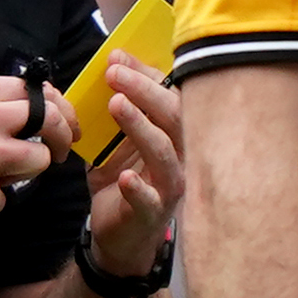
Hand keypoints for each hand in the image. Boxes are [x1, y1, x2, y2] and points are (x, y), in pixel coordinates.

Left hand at [84, 55, 186, 274]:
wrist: (121, 237)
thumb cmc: (125, 183)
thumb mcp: (119, 140)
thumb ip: (121, 106)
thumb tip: (116, 62)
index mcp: (176, 134)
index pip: (171, 96)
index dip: (148, 75)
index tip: (119, 59)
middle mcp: (182, 156)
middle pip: (174, 117)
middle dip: (144, 91)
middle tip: (114, 74)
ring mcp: (170, 185)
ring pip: (165, 152)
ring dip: (140, 127)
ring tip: (116, 105)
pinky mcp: (153, 213)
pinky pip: (150, 199)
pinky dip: (138, 187)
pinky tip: (124, 176)